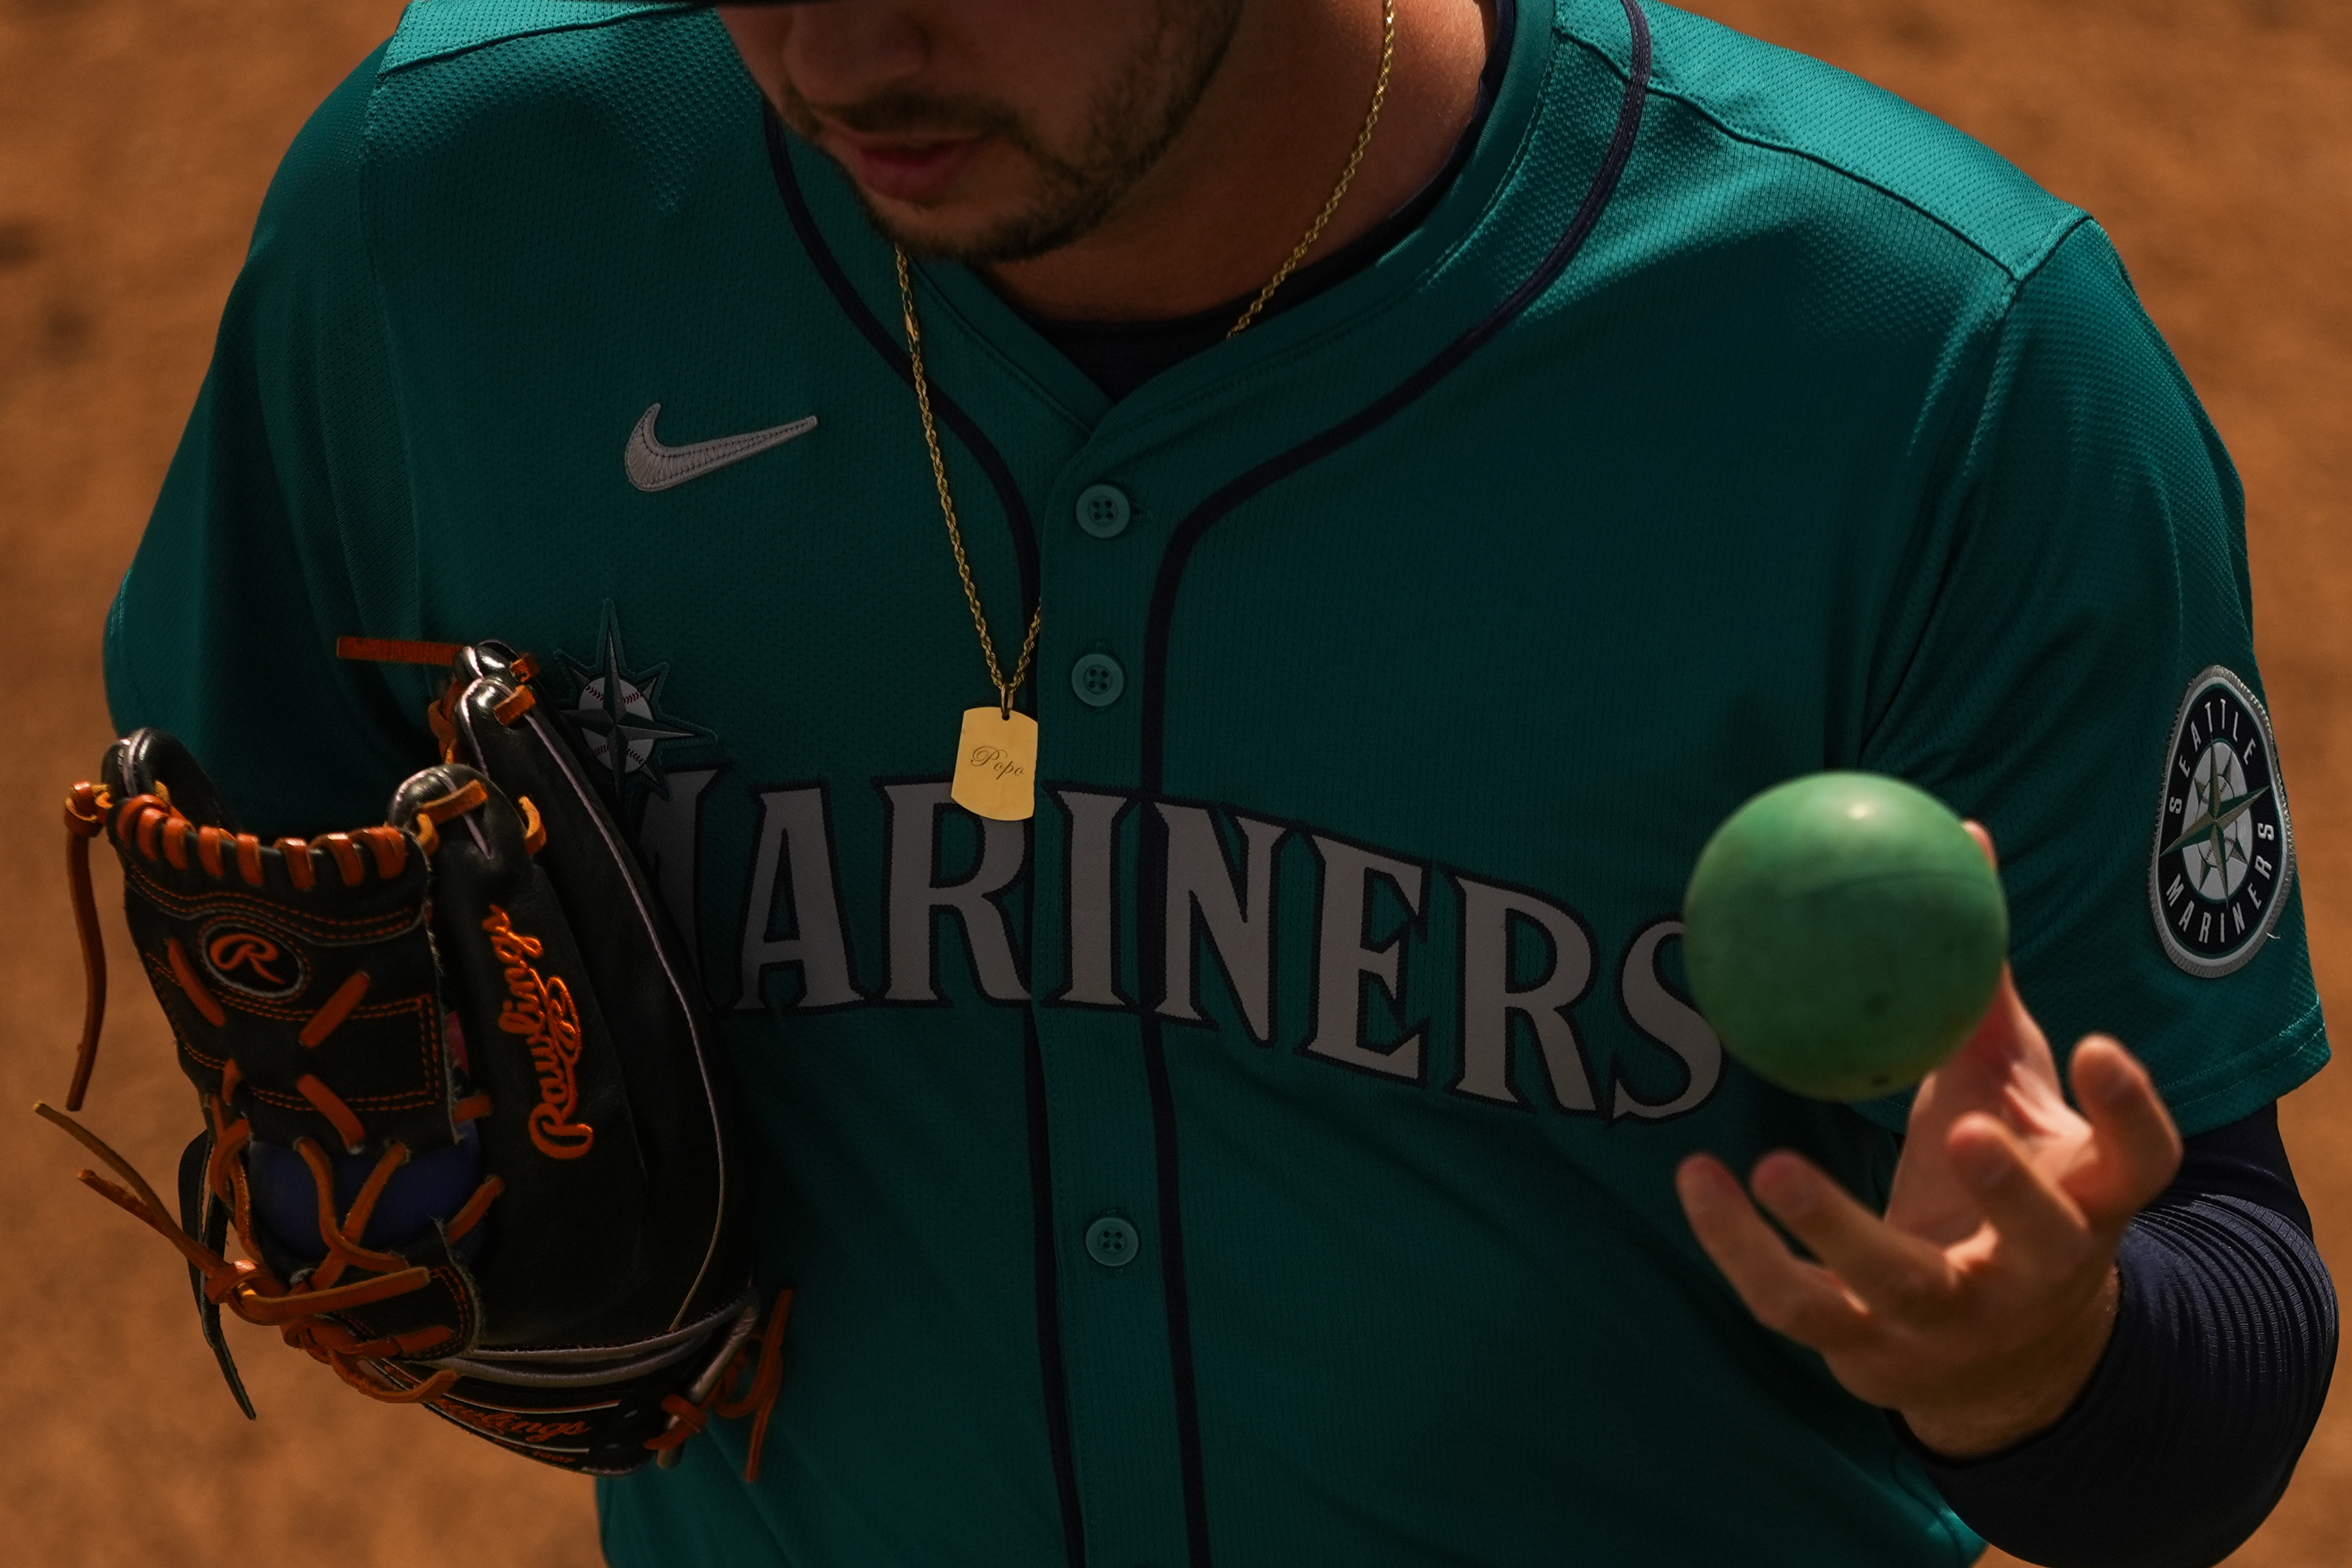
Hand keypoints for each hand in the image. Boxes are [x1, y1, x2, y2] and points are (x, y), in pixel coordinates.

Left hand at [1674, 825, 2183, 1457]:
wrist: (1997, 1350)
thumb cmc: (2000, 1178)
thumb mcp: (2004, 1089)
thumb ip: (1981, 982)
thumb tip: (1963, 829)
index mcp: (2088, 1203)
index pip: (2141, 1162)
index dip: (2132, 1112)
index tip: (2102, 1043)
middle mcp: (2036, 1273)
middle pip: (2041, 1241)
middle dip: (2009, 1193)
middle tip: (1961, 1130)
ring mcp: (1953, 1324)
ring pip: (1898, 1286)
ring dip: (1838, 1227)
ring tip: (1776, 1163)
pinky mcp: (1871, 1355)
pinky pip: (1794, 1302)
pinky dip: (1739, 1245)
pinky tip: (1694, 1177)